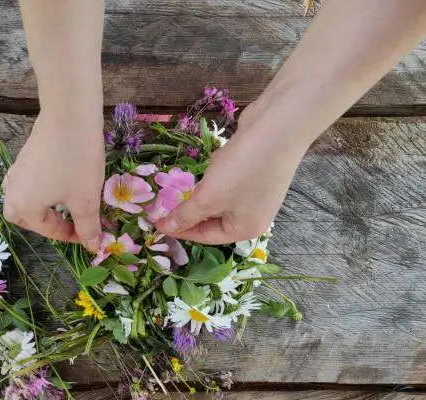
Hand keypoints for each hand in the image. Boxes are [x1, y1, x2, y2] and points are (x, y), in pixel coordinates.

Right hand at [3, 111, 104, 251]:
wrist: (69, 115)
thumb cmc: (77, 162)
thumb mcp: (86, 200)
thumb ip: (87, 227)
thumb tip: (92, 247)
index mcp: (23, 207)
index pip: (47, 231)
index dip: (71, 236)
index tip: (91, 235)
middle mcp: (13, 191)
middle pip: (21, 217)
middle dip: (43, 225)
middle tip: (66, 224)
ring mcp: (17, 171)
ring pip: (22, 198)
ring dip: (39, 207)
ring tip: (61, 206)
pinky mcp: (24, 156)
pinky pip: (27, 182)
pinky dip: (40, 190)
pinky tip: (58, 183)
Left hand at [155, 105, 308, 243]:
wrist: (278, 126)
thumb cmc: (242, 170)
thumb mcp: (208, 198)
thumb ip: (185, 215)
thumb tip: (166, 230)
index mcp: (244, 229)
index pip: (205, 237)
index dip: (179, 229)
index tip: (156, 222)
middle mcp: (253, 214)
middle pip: (212, 218)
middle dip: (190, 206)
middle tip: (166, 199)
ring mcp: (255, 191)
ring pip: (218, 195)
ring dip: (204, 187)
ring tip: (190, 178)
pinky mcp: (255, 169)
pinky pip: (227, 176)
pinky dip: (217, 170)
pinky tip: (219, 159)